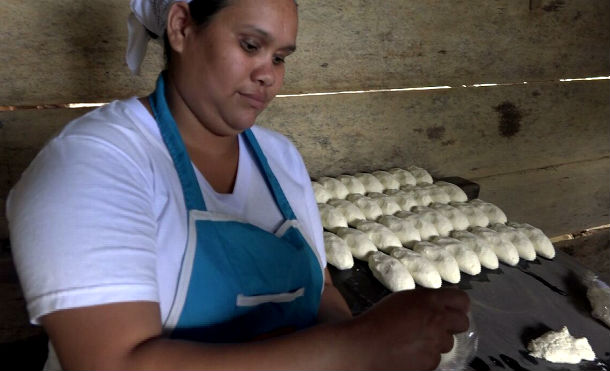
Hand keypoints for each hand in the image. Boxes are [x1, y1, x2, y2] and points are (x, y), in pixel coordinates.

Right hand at [345, 288, 469, 369]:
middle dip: (453, 325)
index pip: (462, 299)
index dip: (458, 305)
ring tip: (415, 340)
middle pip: (463, 322)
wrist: (364, 345)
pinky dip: (426, 356)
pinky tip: (410, 351)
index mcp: (429, 300)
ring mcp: (436, 342)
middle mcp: (437, 319)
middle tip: (438, 327)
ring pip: (448, 342)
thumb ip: (424, 301)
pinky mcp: (431, 361)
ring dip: (437, 341)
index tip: (452, 310)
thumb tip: (440, 305)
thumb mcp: (402, 299)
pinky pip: (436, 357)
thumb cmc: (378, 319)